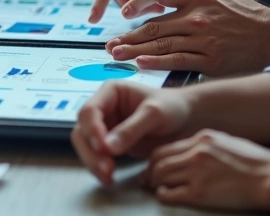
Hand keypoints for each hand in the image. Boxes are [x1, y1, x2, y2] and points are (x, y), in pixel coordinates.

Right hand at [71, 81, 192, 185]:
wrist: (186, 120)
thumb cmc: (172, 107)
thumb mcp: (155, 114)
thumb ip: (132, 129)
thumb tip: (108, 148)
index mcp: (110, 92)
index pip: (89, 110)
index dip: (92, 130)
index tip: (105, 148)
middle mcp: (103, 108)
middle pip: (82, 130)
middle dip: (90, 151)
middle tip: (106, 168)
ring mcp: (105, 127)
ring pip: (85, 145)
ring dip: (93, 162)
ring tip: (108, 177)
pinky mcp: (110, 144)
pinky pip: (97, 156)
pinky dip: (99, 167)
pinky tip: (109, 178)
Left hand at [106, 0, 269, 75]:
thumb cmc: (245, 16)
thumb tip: (161, 0)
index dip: (137, 2)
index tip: (122, 12)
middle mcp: (198, 16)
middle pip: (154, 25)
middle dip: (129, 36)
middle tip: (110, 44)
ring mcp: (204, 39)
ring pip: (162, 44)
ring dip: (136, 51)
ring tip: (117, 54)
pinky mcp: (211, 59)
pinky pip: (178, 60)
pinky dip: (158, 62)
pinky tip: (142, 64)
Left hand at [142, 129, 269, 210]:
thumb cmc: (255, 162)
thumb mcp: (228, 142)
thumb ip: (207, 145)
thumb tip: (191, 152)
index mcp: (203, 138)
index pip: (167, 147)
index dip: (155, 158)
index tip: (152, 165)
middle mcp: (196, 152)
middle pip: (159, 160)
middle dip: (149, 170)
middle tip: (146, 179)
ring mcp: (197, 172)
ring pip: (161, 175)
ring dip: (154, 183)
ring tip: (154, 188)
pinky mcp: (200, 192)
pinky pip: (171, 193)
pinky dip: (162, 194)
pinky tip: (163, 195)